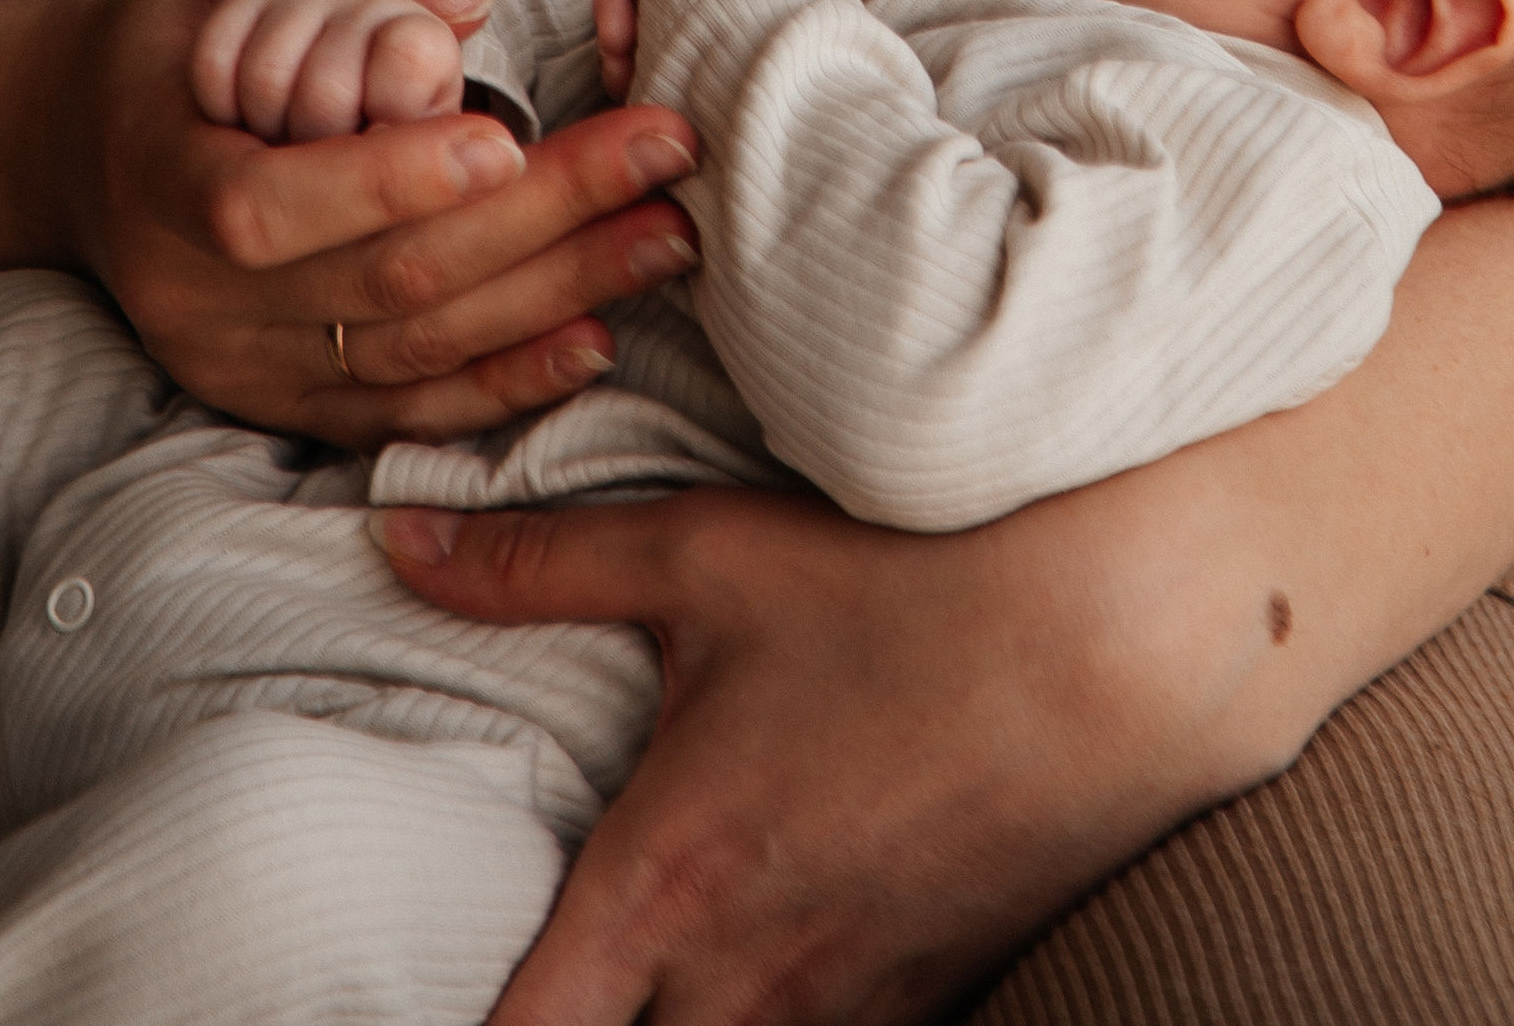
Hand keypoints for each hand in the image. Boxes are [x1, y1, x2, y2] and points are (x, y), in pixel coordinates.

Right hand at [44, 0, 699, 448]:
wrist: (95, 141)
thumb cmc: (184, 21)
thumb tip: (456, 3)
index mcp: (163, 174)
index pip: (272, 206)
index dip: (387, 180)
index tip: (504, 135)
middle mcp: (194, 295)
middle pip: (379, 280)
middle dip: (536, 222)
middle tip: (660, 159)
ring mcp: (239, 364)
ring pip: (409, 355)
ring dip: (552, 297)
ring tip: (665, 233)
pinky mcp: (285, 405)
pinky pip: (404, 413)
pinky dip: (503, 384)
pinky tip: (594, 338)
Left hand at [378, 483, 1253, 1025]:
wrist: (1114, 643)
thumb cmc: (899, 586)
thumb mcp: (704, 552)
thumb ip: (539, 563)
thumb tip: (399, 537)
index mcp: (663, 888)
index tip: (419, 998)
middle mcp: (744, 983)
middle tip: (563, 980)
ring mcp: (845, 1010)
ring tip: (654, 977)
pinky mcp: (928, 1002)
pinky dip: (775, 1025)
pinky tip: (769, 966)